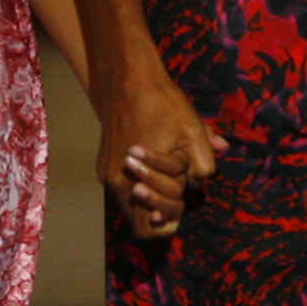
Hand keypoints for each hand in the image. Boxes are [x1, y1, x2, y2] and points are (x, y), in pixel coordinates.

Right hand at [101, 66, 225, 242]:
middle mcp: (114, 181)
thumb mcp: (192, 130)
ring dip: (153, 193)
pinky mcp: (103, 164)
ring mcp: (106, 173)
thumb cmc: (161, 104)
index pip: (148, 226)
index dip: (167, 221)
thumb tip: (203, 179)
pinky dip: (141, 181)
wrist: (127, 79)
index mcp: (134, 179)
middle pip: (139, 218)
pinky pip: (124, 185)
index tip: (180, 205)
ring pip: (131, 201)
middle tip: (179, 191)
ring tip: (169, 174)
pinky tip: (153, 163)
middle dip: (163, 206)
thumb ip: (204, 161)